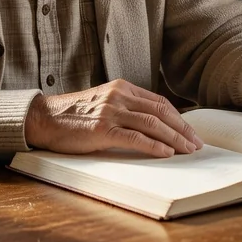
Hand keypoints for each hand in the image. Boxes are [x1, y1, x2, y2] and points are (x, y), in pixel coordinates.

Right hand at [24, 79, 203, 157]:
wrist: (45, 118)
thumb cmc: (74, 115)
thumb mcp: (103, 103)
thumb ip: (125, 108)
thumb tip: (152, 125)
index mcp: (122, 88)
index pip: (159, 102)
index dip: (178, 118)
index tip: (190, 132)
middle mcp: (119, 96)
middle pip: (160, 112)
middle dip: (182, 129)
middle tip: (196, 144)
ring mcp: (110, 111)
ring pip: (152, 124)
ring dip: (174, 138)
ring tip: (187, 150)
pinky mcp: (102, 129)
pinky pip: (134, 138)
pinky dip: (153, 146)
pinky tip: (166, 153)